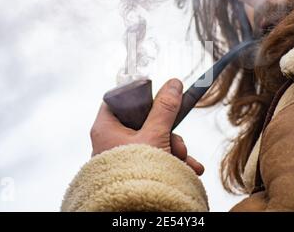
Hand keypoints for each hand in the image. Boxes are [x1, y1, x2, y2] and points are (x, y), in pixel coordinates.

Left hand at [90, 78, 204, 174]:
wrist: (134, 209)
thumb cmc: (136, 173)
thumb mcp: (154, 135)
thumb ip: (164, 109)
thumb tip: (173, 84)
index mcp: (106, 127)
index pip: (117, 100)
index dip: (137, 96)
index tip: (157, 97)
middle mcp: (111, 140)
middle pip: (142, 121)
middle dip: (168, 132)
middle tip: (178, 144)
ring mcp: (122, 155)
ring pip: (152, 140)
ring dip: (174, 149)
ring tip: (187, 163)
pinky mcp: (133, 168)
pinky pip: (153, 157)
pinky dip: (170, 161)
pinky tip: (187, 169)